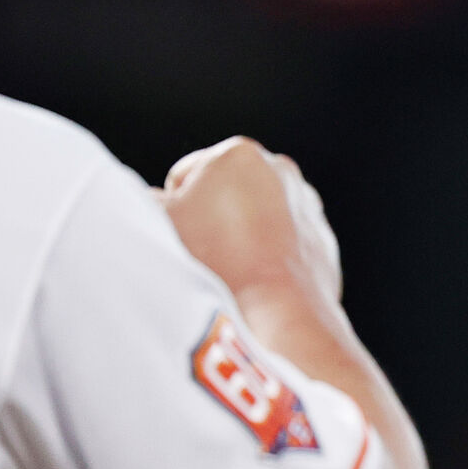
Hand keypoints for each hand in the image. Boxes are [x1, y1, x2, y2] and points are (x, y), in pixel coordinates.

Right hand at [161, 137, 341, 310]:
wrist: (275, 314)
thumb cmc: (213, 263)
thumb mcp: (159, 222)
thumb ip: (145, 199)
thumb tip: (149, 198)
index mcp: (239, 154)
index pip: (185, 178)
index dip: (174, 209)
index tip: (181, 236)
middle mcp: (281, 171)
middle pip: (225, 194)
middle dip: (211, 218)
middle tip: (202, 253)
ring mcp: (307, 206)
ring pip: (257, 219)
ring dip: (242, 236)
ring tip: (230, 270)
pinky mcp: (322, 242)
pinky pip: (284, 246)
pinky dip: (270, 258)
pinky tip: (256, 282)